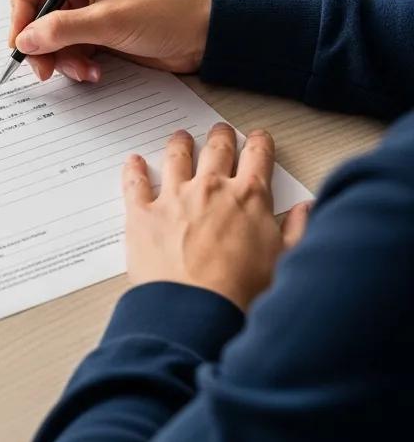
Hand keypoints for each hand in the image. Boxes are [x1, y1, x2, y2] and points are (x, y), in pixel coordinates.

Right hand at [6, 0, 211, 81]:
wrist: (207, 35)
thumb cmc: (169, 11)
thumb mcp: (111, 20)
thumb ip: (63, 29)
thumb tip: (25, 39)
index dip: (18, 7)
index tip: (22, 37)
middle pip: (34, 10)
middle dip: (37, 41)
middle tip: (43, 68)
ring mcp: (86, 7)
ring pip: (48, 34)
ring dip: (59, 57)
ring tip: (82, 71)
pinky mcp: (96, 31)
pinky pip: (68, 48)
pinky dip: (75, 63)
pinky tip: (94, 72)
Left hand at [122, 124, 311, 310]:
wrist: (197, 310)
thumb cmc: (243, 293)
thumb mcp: (286, 262)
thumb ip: (298, 230)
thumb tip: (308, 208)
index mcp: (248, 197)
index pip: (258, 157)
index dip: (260, 143)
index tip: (259, 138)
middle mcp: (211, 188)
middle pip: (216, 149)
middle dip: (221, 136)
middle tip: (221, 131)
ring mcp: (174, 197)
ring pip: (176, 156)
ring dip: (180, 143)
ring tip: (181, 137)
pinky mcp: (142, 212)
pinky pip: (135, 182)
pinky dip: (134, 169)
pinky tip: (134, 161)